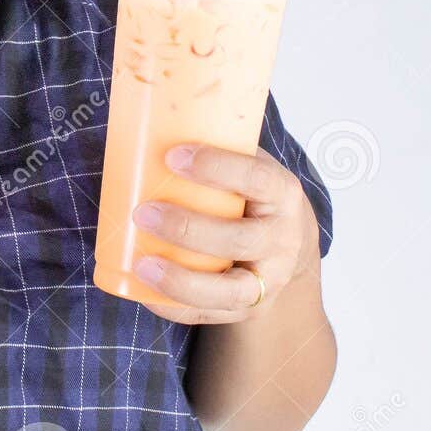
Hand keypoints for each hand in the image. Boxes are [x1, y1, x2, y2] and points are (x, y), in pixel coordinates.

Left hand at [129, 144, 319, 325]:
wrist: (290, 249)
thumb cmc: (253, 197)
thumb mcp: (251, 168)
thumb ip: (219, 148)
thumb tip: (149, 113)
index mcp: (283, 195)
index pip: (256, 179)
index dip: (216, 167)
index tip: (172, 156)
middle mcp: (282, 240)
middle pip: (238, 240)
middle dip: (186, 228)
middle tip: (141, 212)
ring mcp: (267, 280)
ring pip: (229, 290)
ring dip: (182, 280)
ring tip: (142, 263)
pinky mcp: (247, 308)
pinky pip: (210, 316)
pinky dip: (175, 307)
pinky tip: (144, 292)